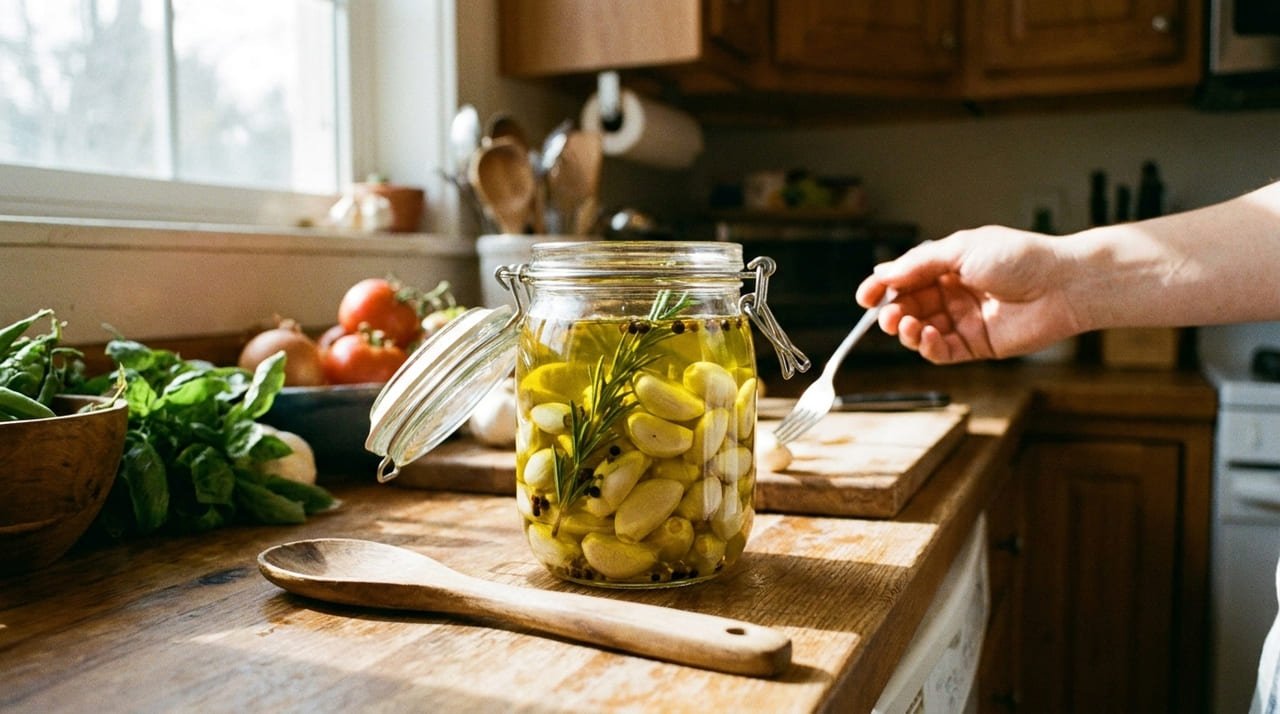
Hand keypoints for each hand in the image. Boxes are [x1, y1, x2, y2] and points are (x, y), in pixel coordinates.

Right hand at [855, 227, 1084, 363]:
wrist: (1062, 285)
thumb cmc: (1019, 258)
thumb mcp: (962, 249)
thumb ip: (920, 264)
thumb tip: (883, 273)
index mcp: (949, 267)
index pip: (906, 280)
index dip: (883, 289)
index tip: (864, 298)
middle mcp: (953, 294)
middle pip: (910, 307)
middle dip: (893, 313)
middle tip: (886, 317)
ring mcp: (964, 321)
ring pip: (922, 331)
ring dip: (907, 331)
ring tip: (907, 326)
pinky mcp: (977, 346)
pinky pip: (943, 351)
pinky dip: (929, 347)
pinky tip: (930, 336)